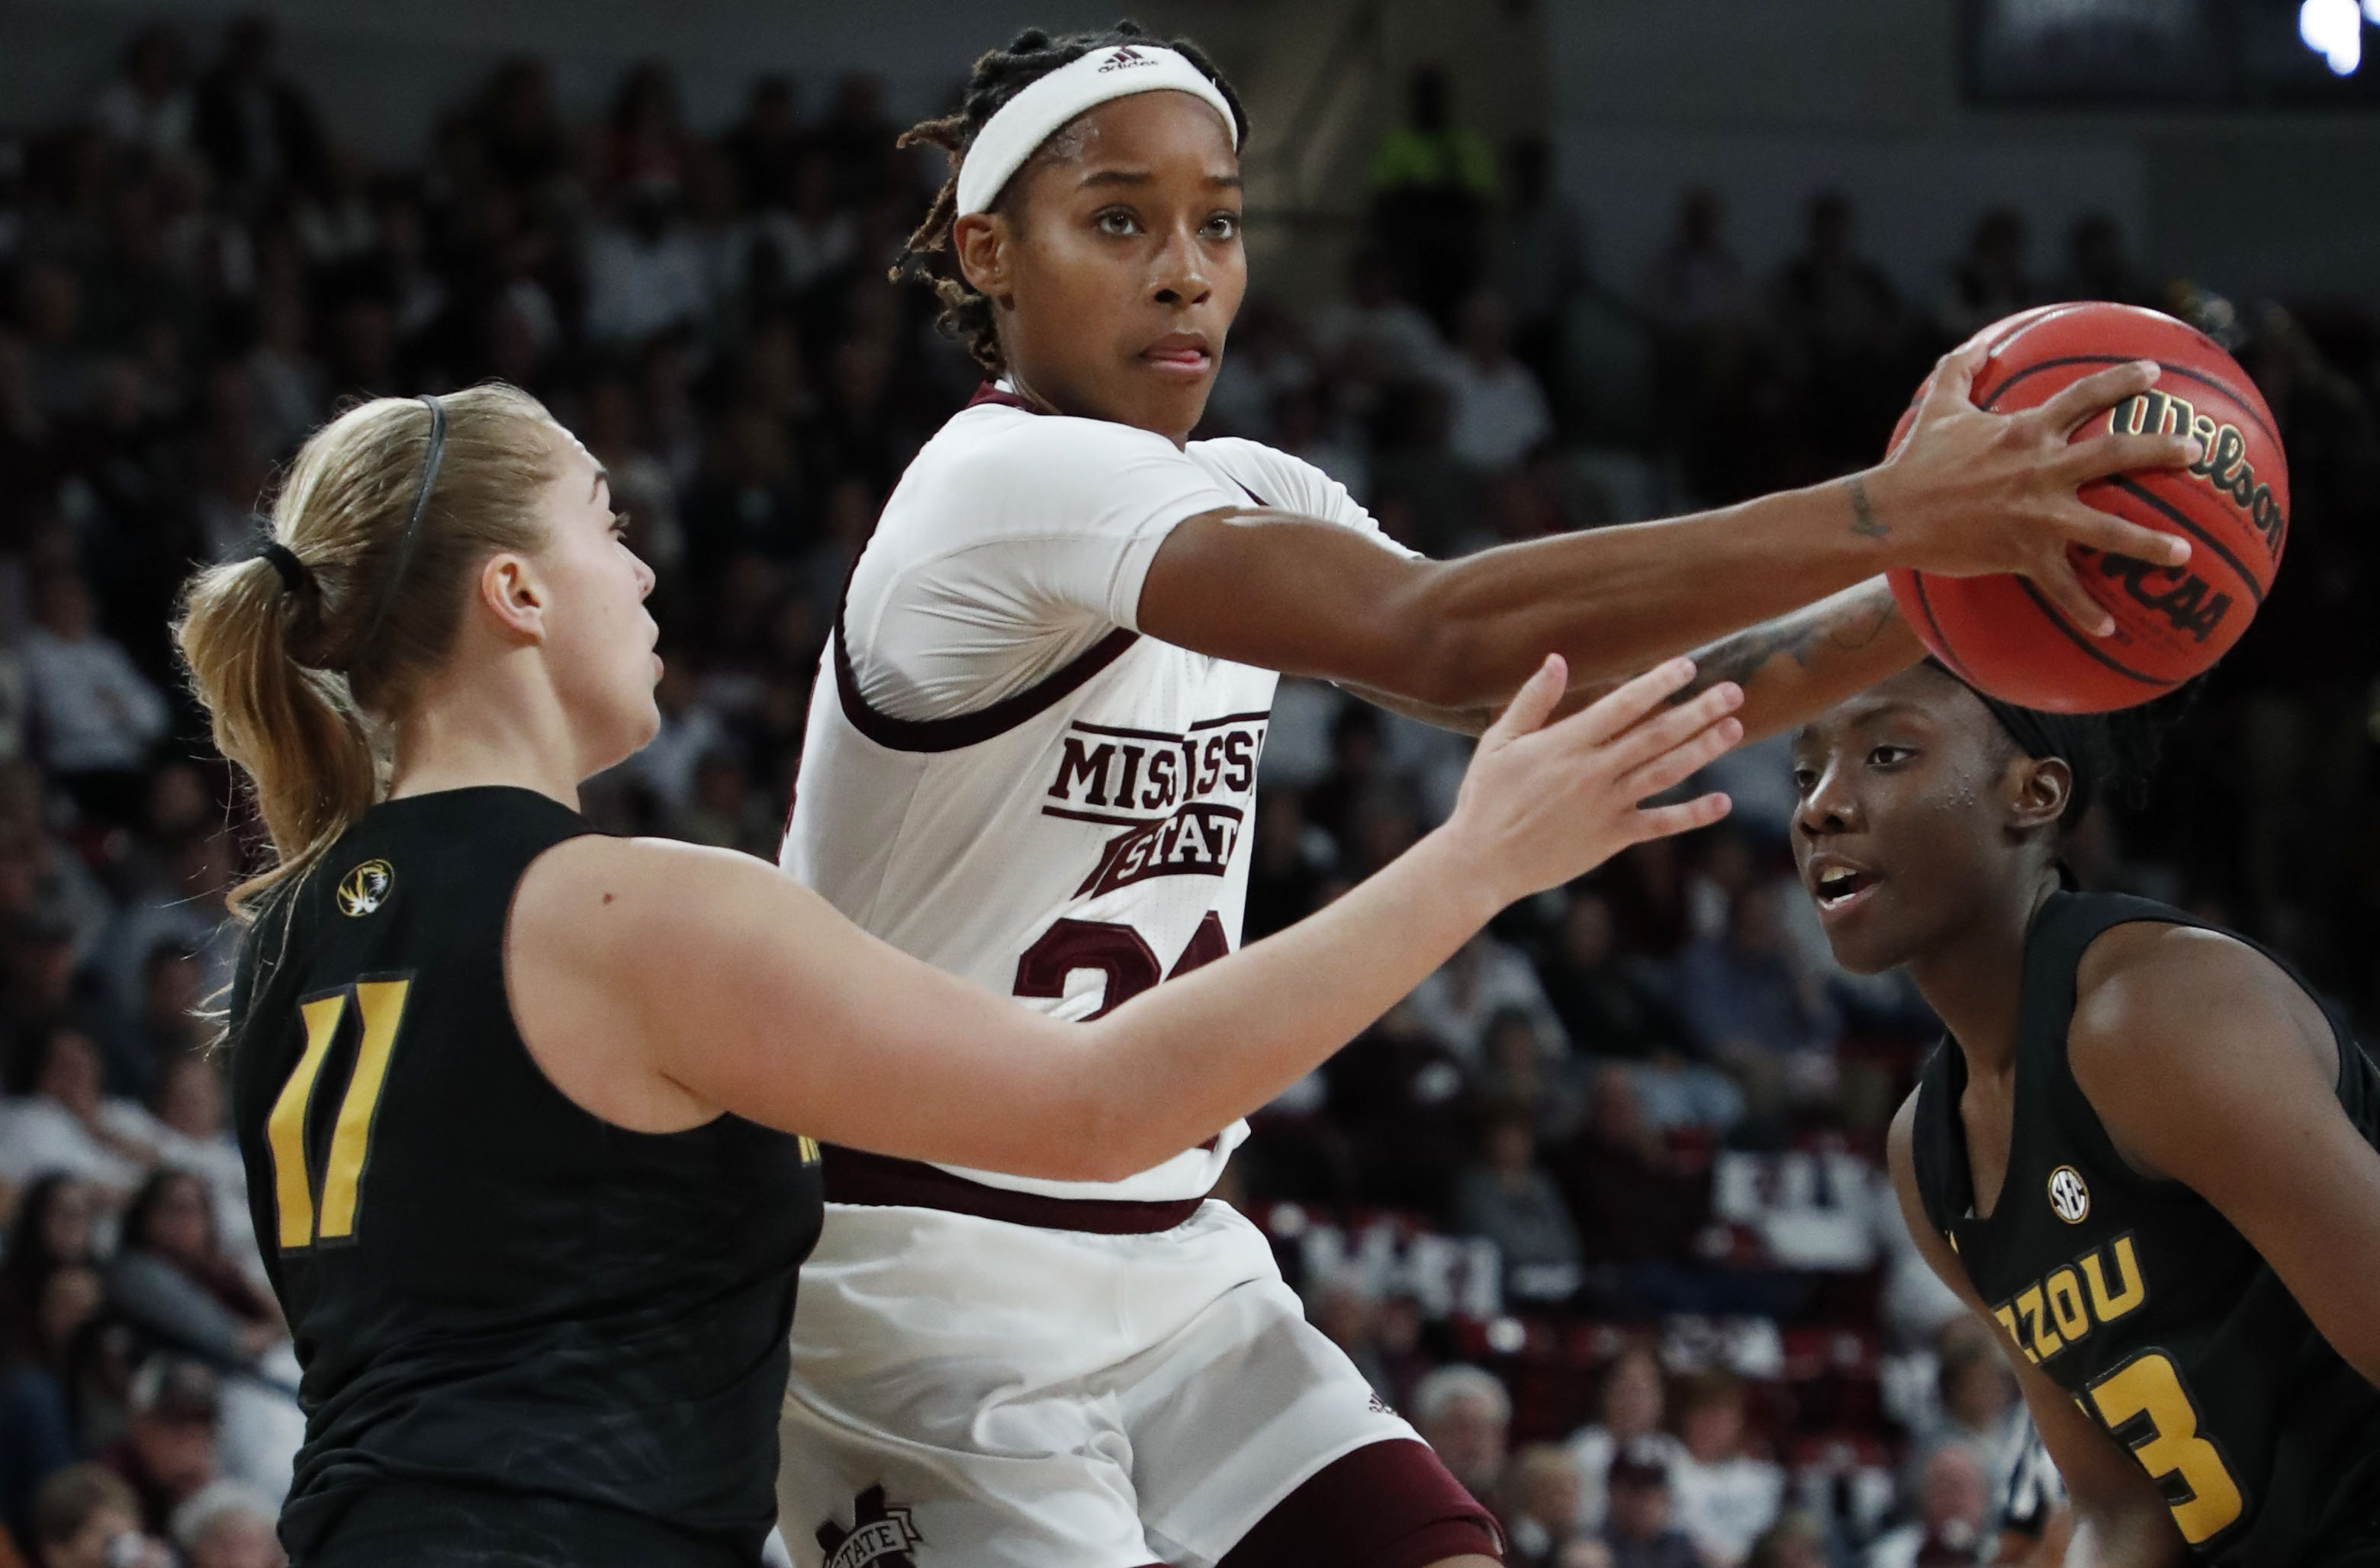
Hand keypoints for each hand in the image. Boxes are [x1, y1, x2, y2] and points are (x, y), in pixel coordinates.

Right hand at [1445, 654, 1739, 906]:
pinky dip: (1692, 815)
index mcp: (1565, 743)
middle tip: (1733, 692)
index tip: (1688, 666)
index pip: (1622, 705)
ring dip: (1703, 750)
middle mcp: (1592, 772)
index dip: (1658, 684)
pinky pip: (1659, 824)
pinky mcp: (1611, 838)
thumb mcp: (1498, 742)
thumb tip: (1556, 660)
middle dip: (1698, 711)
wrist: (1482, 861)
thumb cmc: (1484, 797)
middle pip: (1656, 735)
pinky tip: (1722, 802)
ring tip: (1733, 729)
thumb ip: (1531, 700)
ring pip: (1665, 772)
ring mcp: (1605, 806)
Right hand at [1863, 340, 2200, 634]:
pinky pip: (2061, 588)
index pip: (2085, 397)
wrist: (1892, 512)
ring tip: (2184, 554)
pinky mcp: (2022, 554)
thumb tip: (1978, 345)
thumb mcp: (1937, 406)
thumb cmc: (1915, 461)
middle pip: (2115, 454)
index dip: (2122, 381)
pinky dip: (2084, 611)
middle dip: (2160, 450)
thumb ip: (1959, 371)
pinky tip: (2109, 629)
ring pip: (2106, 530)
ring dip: (2148, 543)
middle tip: (2195, 451)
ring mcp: (2037, 515)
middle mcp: (2042, 469)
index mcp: (2027, 431)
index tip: (2154, 374)